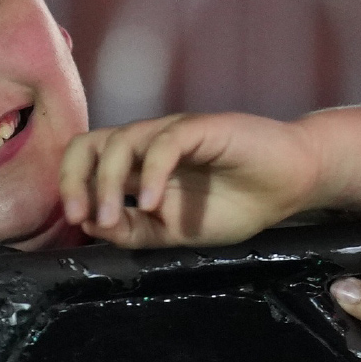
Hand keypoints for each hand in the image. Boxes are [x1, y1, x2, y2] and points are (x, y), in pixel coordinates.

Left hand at [60, 112, 323, 246]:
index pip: (85, 162)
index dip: (71, 188)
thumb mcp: (175, 233)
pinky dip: (152, 174)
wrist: (289, 186)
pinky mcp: (202, 129)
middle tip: (80, 216)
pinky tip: (151, 203)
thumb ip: (134, 232)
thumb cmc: (234, 205)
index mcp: (136, 166)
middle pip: (90, 143)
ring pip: (121, 142)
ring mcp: (172, 133)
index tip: (76, 223)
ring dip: (107, 183)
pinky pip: (166, 143)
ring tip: (111, 219)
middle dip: (74, 179)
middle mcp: (147, 144)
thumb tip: (91, 226)